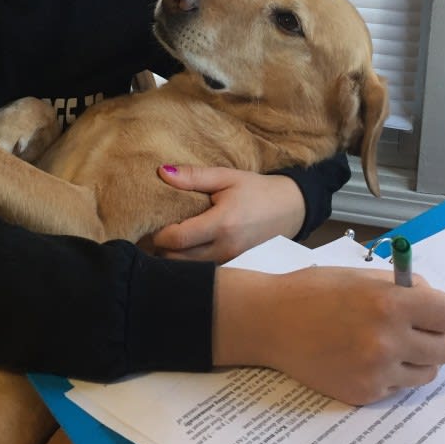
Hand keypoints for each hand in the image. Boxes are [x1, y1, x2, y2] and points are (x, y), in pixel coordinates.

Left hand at [153, 165, 304, 263]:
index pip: (176, 239)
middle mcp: (226, 249)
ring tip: (172, 237)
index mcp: (222, 224)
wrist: (291, 209)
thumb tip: (162, 172)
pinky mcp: (232, 268)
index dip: (158, 233)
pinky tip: (188, 246)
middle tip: (157, 229)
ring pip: (187, 269)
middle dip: (161, 247)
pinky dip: (188, 261)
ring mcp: (230, 262)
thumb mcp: (226, 177)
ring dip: (174, 256)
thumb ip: (193, 177)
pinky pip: (201, 271)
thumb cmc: (257, 190)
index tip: (153, 221)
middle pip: (176, 259)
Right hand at [212, 265, 444, 404]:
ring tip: (386, 345)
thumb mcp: (359, 277)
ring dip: (415, 360)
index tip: (433, 313)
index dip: (443, 313)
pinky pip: (397, 388)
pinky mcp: (363, 393)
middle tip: (414, 331)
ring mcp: (376, 371)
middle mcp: (388, 340)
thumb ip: (401, 288)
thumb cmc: (313, 292)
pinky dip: (388, 375)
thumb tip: (432, 302)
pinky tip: (361, 358)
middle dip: (434, 338)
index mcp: (390, 303)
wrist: (269, 321)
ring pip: (427, 374)